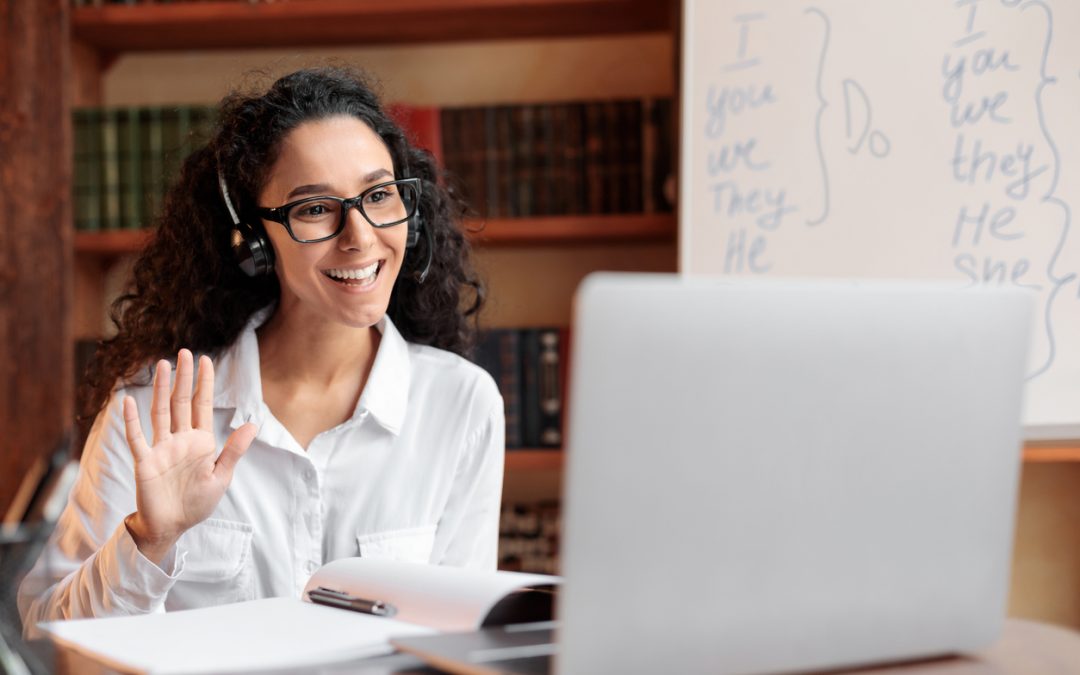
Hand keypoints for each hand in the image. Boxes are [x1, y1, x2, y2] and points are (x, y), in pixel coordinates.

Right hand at [122, 349, 257, 563]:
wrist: (173, 526)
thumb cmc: (198, 503)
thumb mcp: (221, 476)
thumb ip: (234, 450)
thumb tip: (253, 424)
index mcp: (201, 442)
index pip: (202, 405)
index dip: (204, 383)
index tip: (207, 360)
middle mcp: (180, 440)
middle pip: (181, 402)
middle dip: (184, 378)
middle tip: (185, 352)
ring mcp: (161, 448)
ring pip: (161, 412)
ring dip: (162, 389)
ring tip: (163, 365)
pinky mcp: (144, 461)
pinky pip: (136, 437)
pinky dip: (131, 420)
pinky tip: (128, 401)